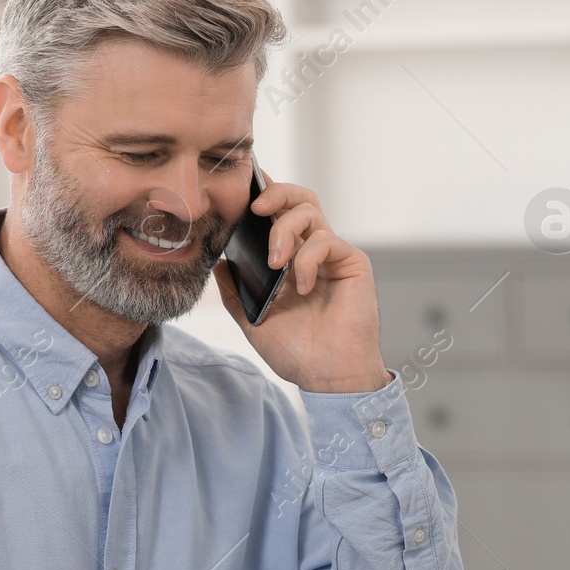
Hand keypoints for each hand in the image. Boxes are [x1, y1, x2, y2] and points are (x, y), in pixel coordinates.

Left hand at [215, 177, 389, 394]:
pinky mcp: (352, 263)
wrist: (327, 377)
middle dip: (276, 193)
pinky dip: (308, 258)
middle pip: (299, 199)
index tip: (241, 194)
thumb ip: (235, 291)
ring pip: (310, 211)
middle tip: (255, 208)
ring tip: (275, 262)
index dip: (263, 197)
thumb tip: (218, 262)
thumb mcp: (253, 321)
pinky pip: (326, 240)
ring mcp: (333, 256)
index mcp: (291, 261)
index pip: (279, 215)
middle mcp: (312, 252)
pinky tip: (303, 286)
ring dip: (285, 229)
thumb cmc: (298, 352)